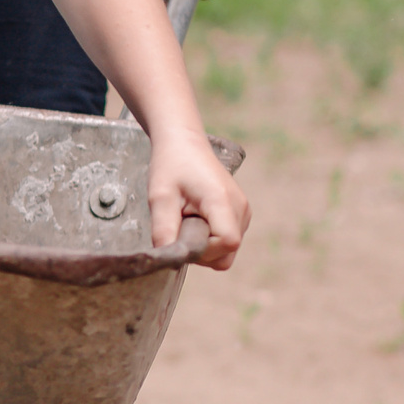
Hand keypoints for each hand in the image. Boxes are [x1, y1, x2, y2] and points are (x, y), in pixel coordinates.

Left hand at [148, 130, 248, 269]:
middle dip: (201, 252)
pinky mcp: (240, 215)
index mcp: (223, 200)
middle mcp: (240, 208)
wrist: (184, 144)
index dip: (203, 250)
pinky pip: (227, 241)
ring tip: (187, 220)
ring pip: (227, 251)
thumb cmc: (172, 165)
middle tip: (179, 228)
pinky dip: (210, 240)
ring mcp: (243, 212)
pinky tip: (196, 220)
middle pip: (228, 252)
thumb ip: (163, 230)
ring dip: (205, 246)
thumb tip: (167, 259)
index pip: (227, 242)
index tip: (181, 236)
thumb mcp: (160, 197)